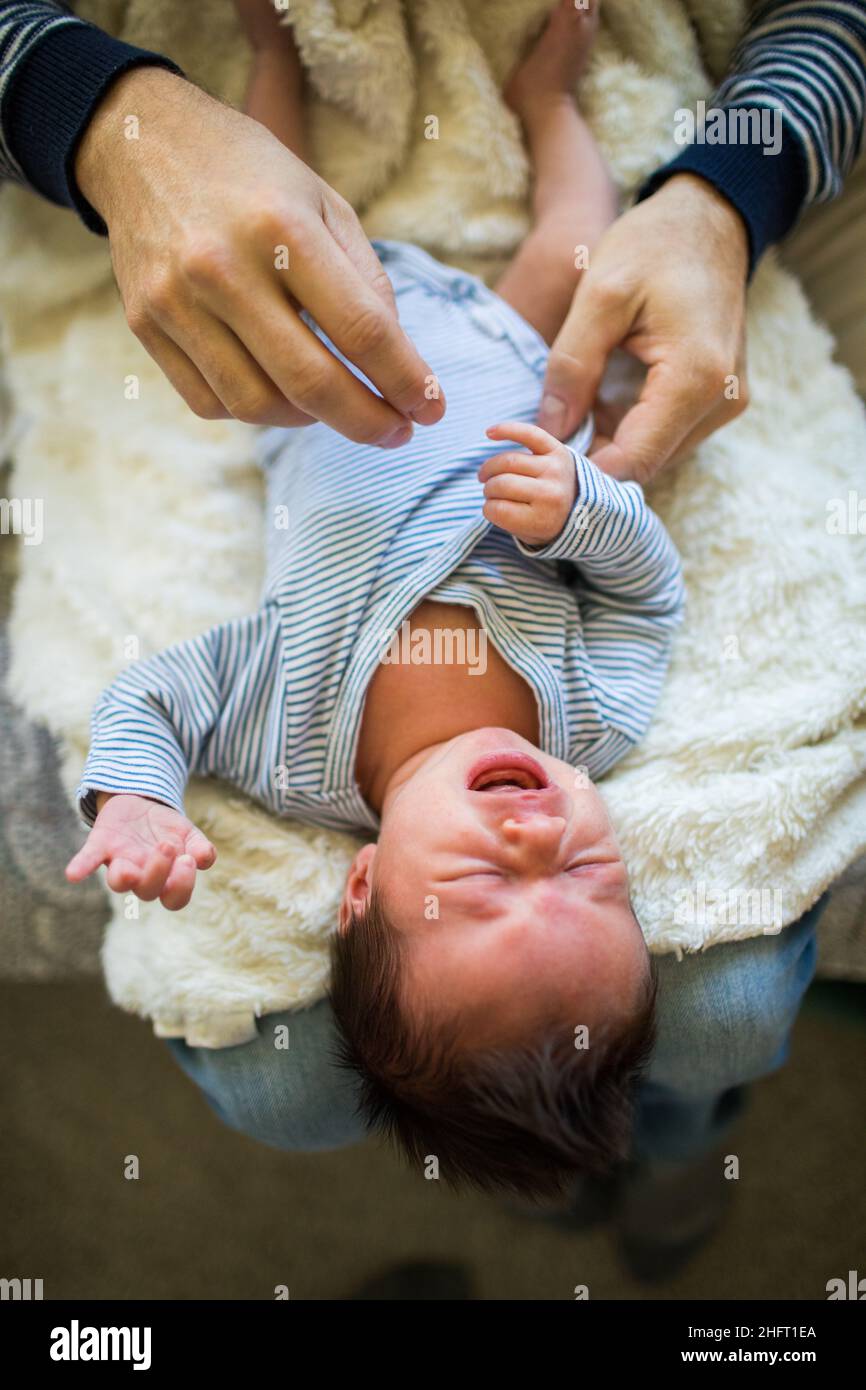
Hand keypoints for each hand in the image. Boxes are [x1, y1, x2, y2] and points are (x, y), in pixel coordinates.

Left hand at [65, 793, 216, 911]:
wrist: (141, 802)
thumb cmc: (167, 829)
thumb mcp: (189, 834)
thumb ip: (200, 847)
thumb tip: (204, 858)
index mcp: (165, 879)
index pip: (174, 899)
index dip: (181, 886)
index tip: (188, 861)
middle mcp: (141, 877)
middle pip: (147, 892)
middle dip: (158, 871)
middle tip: (168, 846)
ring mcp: (119, 861)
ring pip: (118, 882)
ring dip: (125, 876)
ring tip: (129, 865)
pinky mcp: (100, 844)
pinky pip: (88, 859)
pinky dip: (81, 867)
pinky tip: (73, 875)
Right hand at [74, 68, 444, 444]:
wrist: (141, 143)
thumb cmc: (251, 176)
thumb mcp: (324, 203)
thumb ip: (366, 281)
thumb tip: (397, 366)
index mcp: (280, 228)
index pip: (361, 328)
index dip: (405, 380)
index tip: (431, 409)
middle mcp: (222, 268)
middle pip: (311, 382)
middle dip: (368, 422)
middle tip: (397, 433)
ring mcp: (176, 302)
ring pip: (258, 405)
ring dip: (311, 421)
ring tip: (338, 407)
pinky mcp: (145, 325)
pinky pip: (211, 402)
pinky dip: (257, 411)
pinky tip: (281, 394)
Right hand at [479, 421, 575, 545]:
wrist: (578, 508)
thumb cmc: (542, 519)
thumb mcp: (526, 531)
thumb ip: (505, 515)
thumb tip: (491, 482)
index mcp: (543, 520)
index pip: (497, 510)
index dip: (488, 509)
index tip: (494, 509)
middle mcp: (551, 494)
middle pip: (501, 484)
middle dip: (488, 489)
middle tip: (490, 493)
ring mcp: (555, 469)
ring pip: (507, 461)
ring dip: (489, 468)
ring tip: (487, 475)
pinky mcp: (557, 450)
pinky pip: (529, 433)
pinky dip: (507, 430)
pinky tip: (489, 433)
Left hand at [537, 173, 749, 483]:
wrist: (709, 218)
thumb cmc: (656, 245)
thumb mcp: (599, 296)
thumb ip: (572, 367)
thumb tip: (550, 430)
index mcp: (695, 377)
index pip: (635, 460)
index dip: (584, 472)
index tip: (541, 459)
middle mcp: (721, 400)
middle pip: (647, 464)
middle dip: (594, 460)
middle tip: (546, 438)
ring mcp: (725, 402)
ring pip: (656, 454)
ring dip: (611, 444)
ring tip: (571, 413)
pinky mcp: (719, 398)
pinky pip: (668, 434)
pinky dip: (630, 429)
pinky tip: (600, 403)